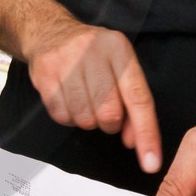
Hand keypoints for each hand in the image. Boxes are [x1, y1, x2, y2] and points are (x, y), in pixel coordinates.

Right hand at [27, 21, 160, 172]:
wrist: (50, 33)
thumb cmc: (92, 56)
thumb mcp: (119, 68)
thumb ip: (132, 103)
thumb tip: (135, 141)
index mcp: (119, 50)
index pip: (139, 99)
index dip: (146, 134)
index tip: (151, 163)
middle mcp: (93, 52)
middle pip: (109, 113)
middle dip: (110, 124)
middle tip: (105, 114)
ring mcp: (66, 62)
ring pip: (84, 118)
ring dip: (88, 120)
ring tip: (85, 102)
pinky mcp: (45, 74)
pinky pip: (61, 116)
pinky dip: (68, 118)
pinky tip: (69, 101)